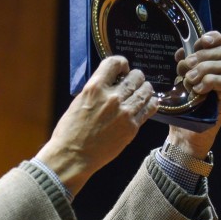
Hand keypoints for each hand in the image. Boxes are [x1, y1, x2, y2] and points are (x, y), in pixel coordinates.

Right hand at [36, 55, 158, 195]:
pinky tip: (146, 104)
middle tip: (132, 84)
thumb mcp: (78, 103)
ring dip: (144, 89)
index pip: (115, 62)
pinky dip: (150, 103)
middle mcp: (111, 98)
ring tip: (141, 93)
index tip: (122, 70)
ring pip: (146, 90)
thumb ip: (95, 91)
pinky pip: (150, 108)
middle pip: (136, 76)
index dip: (121, 64)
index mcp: (94, 89)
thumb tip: (109, 84)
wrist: (72, 157)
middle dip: (135, 78)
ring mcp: (124, 112)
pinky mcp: (132, 127)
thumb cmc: (70, 132)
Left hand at [166, 30, 220, 156]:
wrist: (185, 136)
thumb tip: (180, 53)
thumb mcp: (178, 84)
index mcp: (211, 66)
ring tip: (188, 80)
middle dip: (203, 55)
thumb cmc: (182, 109)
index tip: (199, 41)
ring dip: (203, 69)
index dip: (213, 37)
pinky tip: (196, 89)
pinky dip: (208, 82)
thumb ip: (182, 68)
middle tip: (187, 66)